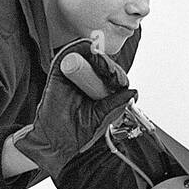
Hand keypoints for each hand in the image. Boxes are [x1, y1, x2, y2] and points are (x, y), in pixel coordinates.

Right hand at [14, 32, 137, 180]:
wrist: (55, 141)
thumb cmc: (75, 132)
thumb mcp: (101, 116)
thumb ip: (116, 103)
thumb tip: (134, 93)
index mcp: (93, 89)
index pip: (109, 74)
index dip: (118, 75)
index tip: (122, 84)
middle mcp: (83, 79)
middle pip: (100, 62)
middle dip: (111, 67)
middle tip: (115, 77)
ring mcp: (71, 74)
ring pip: (89, 55)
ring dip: (100, 58)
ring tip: (107, 70)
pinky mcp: (58, 70)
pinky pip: (70, 52)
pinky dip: (82, 47)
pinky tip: (92, 52)